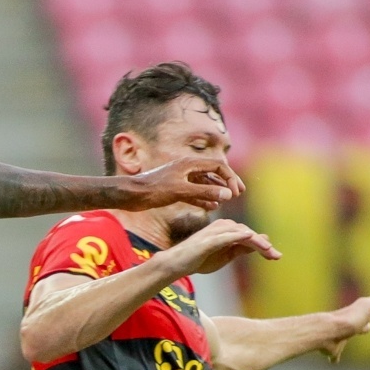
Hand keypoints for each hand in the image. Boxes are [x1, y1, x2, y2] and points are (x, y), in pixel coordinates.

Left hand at [125, 154, 244, 211]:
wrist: (130, 195)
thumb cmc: (153, 190)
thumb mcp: (181, 191)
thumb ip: (204, 192)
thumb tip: (227, 194)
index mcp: (190, 163)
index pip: (218, 166)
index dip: (230, 178)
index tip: (236, 193)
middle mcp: (187, 168)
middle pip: (213, 173)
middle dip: (227, 183)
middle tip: (239, 193)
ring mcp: (181, 179)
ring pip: (204, 183)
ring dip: (216, 191)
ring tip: (226, 202)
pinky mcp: (174, 190)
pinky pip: (194, 193)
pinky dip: (204, 198)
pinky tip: (211, 207)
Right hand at [153, 219, 280, 278]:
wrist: (176, 264)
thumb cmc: (199, 259)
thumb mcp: (225, 255)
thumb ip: (241, 249)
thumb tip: (260, 244)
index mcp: (227, 229)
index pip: (249, 236)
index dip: (263, 245)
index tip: (275, 256)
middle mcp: (223, 226)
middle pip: (249, 233)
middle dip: (264, 245)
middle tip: (277, 256)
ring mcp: (216, 231)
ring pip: (242, 234)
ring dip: (257, 242)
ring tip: (269, 251)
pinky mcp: (209, 239)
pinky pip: (228, 237)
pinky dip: (241, 237)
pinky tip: (251, 239)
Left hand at [320, 288, 369, 361]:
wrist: (327, 331)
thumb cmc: (349, 318)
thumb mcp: (367, 306)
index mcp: (357, 316)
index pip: (368, 313)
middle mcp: (348, 326)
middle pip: (357, 326)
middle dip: (362, 326)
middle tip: (367, 327)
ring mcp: (340, 337)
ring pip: (345, 339)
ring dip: (346, 339)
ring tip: (348, 340)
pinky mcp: (333, 349)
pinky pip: (335, 354)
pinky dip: (335, 357)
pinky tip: (334, 361)